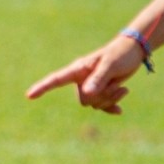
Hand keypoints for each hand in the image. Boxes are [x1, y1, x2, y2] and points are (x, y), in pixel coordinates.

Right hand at [25, 36, 148, 115]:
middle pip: (83, 100)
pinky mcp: (101, 92)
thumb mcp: (110, 65)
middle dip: (101, 97)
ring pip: (94, 104)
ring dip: (110, 98)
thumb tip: (86, 94)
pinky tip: (119, 111)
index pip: (56, 79)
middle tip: (114, 83)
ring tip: (122, 87)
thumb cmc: (120, 54)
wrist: (134, 52)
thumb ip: (98, 79)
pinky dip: (111, 107)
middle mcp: (81, 79)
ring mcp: (91, 86)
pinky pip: (101, 107)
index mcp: (78, 69)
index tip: (29, 96)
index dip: (42, 87)